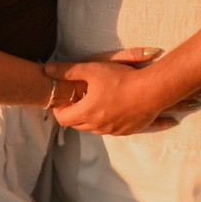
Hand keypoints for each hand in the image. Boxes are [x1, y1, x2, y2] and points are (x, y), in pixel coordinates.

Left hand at [44, 49, 199, 135]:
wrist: (153, 91)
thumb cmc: (121, 79)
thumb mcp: (91, 70)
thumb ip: (67, 71)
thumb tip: (47, 70)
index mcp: (86, 113)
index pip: (63, 119)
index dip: (59, 108)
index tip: (63, 98)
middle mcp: (98, 126)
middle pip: (77, 124)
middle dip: (74, 112)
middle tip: (78, 97)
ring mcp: (113, 131)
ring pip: (94, 128)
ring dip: (91, 116)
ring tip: (96, 100)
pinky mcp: (127, 131)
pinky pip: (110, 129)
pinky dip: (106, 120)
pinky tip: (112, 105)